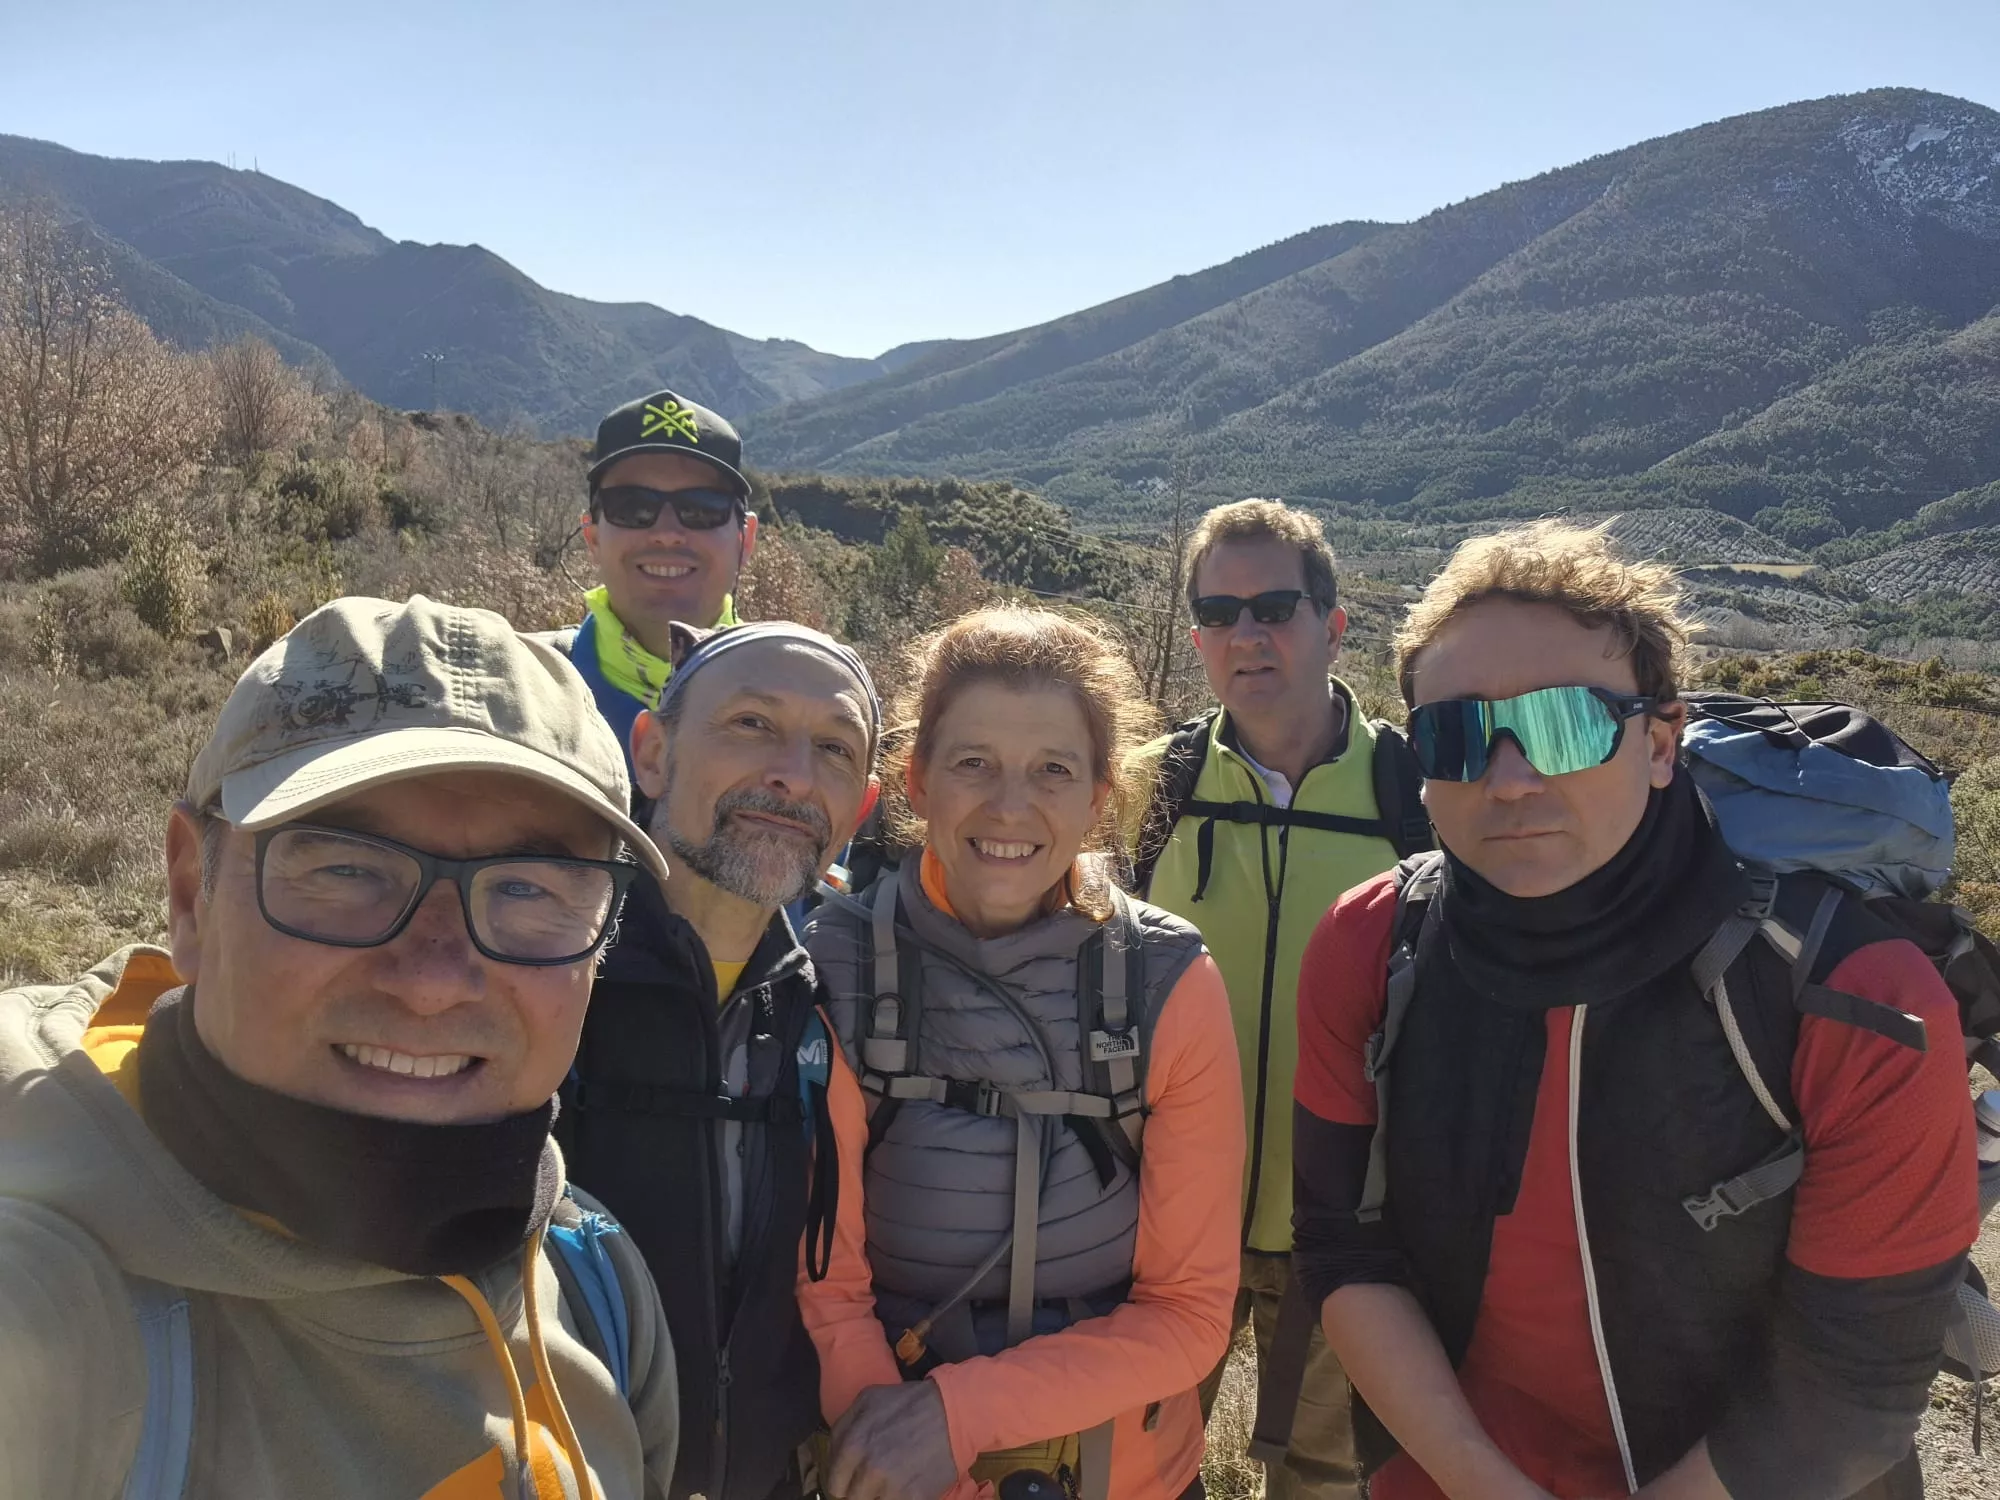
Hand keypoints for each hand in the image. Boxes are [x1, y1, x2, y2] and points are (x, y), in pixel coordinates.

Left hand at [826, 1380, 958, 1499]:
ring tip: (894, 1480)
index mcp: (853, 1444)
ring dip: (881, 1495)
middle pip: (851, 1499)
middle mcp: (869, 1468)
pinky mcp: (914, 1498)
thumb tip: (833, 1457)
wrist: (954, 1411)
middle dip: (860, 1491)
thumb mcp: (868, 1400)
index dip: (844, 1481)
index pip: (834, 1483)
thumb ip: (843, 1429)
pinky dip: (900, 1497)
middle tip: (875, 1480)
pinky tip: (909, 1485)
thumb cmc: (909, 1403)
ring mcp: (892, 1486)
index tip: (854, 1479)